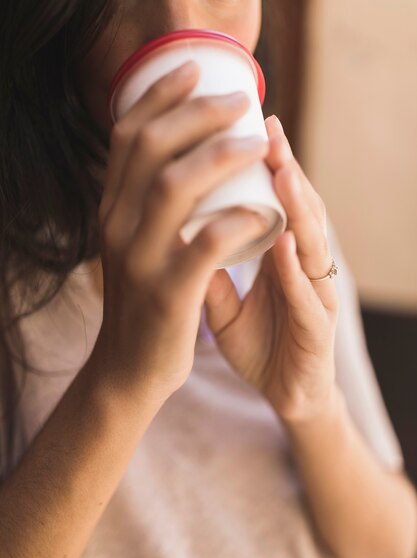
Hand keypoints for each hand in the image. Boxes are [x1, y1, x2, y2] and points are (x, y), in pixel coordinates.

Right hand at [90, 60, 269, 406]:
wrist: (129, 368)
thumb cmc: (145, 301)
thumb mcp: (134, 245)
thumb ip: (146, 205)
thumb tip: (180, 156)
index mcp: (110, 209)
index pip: (127, 136)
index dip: (159, 96)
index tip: (194, 71)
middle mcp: (117, 226)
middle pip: (151, 148)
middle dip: (197, 113)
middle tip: (239, 100)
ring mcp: (140, 259)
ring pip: (175, 186)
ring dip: (220, 155)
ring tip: (257, 143)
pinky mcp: (168, 292)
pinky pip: (205, 244)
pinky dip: (234, 219)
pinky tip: (258, 209)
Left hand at [204, 115, 339, 422]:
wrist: (282, 392)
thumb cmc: (260, 340)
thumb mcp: (221, 301)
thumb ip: (204, 267)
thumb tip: (174, 231)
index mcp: (282, 257)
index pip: (276, 202)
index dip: (262, 165)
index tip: (238, 125)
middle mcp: (303, 269)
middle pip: (299, 211)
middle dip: (284, 167)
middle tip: (266, 128)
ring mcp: (314, 297)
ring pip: (311, 244)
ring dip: (298, 205)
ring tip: (282, 169)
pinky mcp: (316, 331)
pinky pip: (306, 297)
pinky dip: (295, 268)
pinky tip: (286, 240)